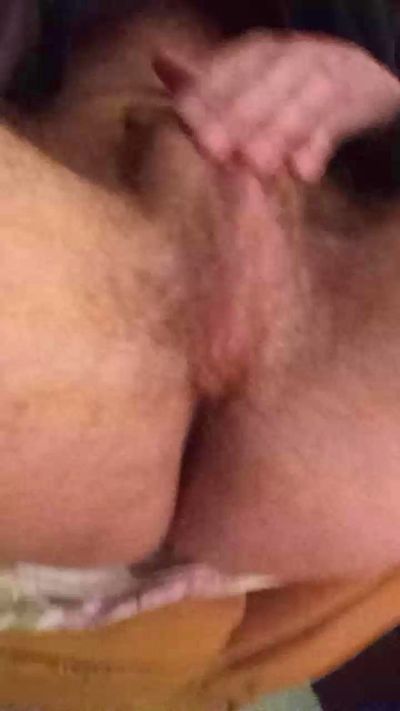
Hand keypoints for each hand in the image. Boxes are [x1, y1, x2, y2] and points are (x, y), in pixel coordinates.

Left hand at [155, 32, 399, 181]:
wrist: (356, 77)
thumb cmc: (287, 87)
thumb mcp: (249, 79)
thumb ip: (207, 80)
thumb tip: (158, 60)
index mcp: (258, 50)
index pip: (228, 68)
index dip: (206, 95)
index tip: (185, 124)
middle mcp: (290, 56)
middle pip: (263, 85)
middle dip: (238, 116)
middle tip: (215, 150)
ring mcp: (324, 77)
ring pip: (299, 106)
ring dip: (277, 134)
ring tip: (257, 165)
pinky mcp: (352, 102)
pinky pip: (333, 127)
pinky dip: (319, 150)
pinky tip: (303, 174)